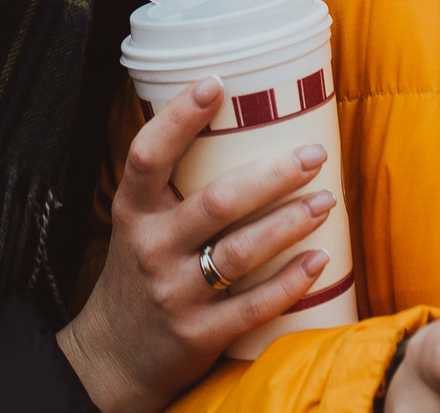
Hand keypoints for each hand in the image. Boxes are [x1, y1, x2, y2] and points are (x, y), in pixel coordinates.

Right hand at [57, 78, 334, 412]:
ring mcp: (175, 293)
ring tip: (326, 200)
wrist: (113, 356)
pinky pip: (253, 306)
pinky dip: (290, 282)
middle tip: (314, 155)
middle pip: (217, 203)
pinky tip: (319, 260)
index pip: (147, 156)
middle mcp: (151, 248)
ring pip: (241, 253)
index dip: (179, 118)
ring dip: (290, 223)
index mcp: (133, 211)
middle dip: (273, 175)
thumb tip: (234, 121)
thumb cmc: (138, 271)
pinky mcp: (198, 333)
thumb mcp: (138, 223)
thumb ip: (172, 184)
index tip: (216, 83)